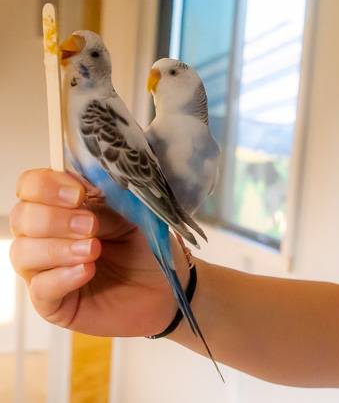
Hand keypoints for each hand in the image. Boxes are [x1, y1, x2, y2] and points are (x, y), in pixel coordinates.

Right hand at [9, 168, 188, 336]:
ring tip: (93, 250)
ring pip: (22, 253)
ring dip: (57, 248)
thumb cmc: (146, 250)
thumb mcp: (131, 217)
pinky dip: (62, 277)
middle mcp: (46, 236)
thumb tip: (84, 195)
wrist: (165, 289)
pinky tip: (86, 271)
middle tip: (91, 225)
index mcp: (63, 206)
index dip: (47, 186)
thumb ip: (105, 204)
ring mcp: (46, 270)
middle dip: (54, 219)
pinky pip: (40, 288)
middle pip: (22, 218)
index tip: (79, 194)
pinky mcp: (52, 303)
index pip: (31, 186)